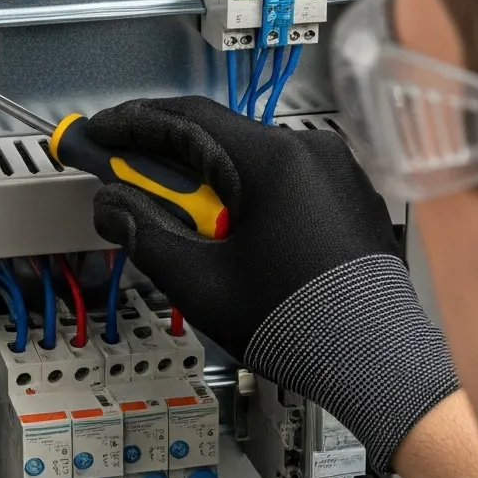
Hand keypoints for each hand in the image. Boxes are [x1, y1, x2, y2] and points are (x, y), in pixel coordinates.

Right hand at [85, 94, 457, 467]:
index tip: (99, 132)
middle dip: (165, 157)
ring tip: (174, 218)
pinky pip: (285, 182)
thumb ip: (144, 235)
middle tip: (123, 177)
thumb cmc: (301, 325)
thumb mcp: (201, 283)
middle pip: (218, 137)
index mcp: (274, 160)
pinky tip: (226, 230)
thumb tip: (111, 207)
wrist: (377, 361)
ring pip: (251, 161)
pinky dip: (246, 195)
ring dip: (205, 180)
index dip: (131, 122)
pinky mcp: (349, 198)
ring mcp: (336, 173)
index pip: (185, 117)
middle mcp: (311, 153)